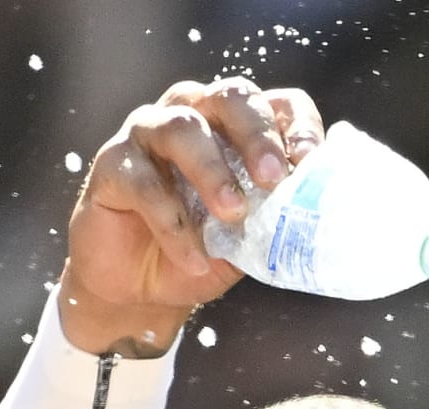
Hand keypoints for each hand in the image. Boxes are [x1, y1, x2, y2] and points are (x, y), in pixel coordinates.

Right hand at [58, 76, 323, 354]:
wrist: (139, 291)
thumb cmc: (199, 253)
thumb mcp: (249, 241)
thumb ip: (275, 219)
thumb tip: (315, 215)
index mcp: (235, 129)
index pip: (275, 104)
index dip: (297, 126)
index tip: (309, 161)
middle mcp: (193, 115)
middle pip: (229, 98)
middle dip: (256, 135)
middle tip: (271, 176)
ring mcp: (148, 134)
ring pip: (182, 128)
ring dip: (212, 171)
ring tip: (231, 214)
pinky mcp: (112, 165)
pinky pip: (144, 183)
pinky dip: (173, 223)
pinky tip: (193, 258)